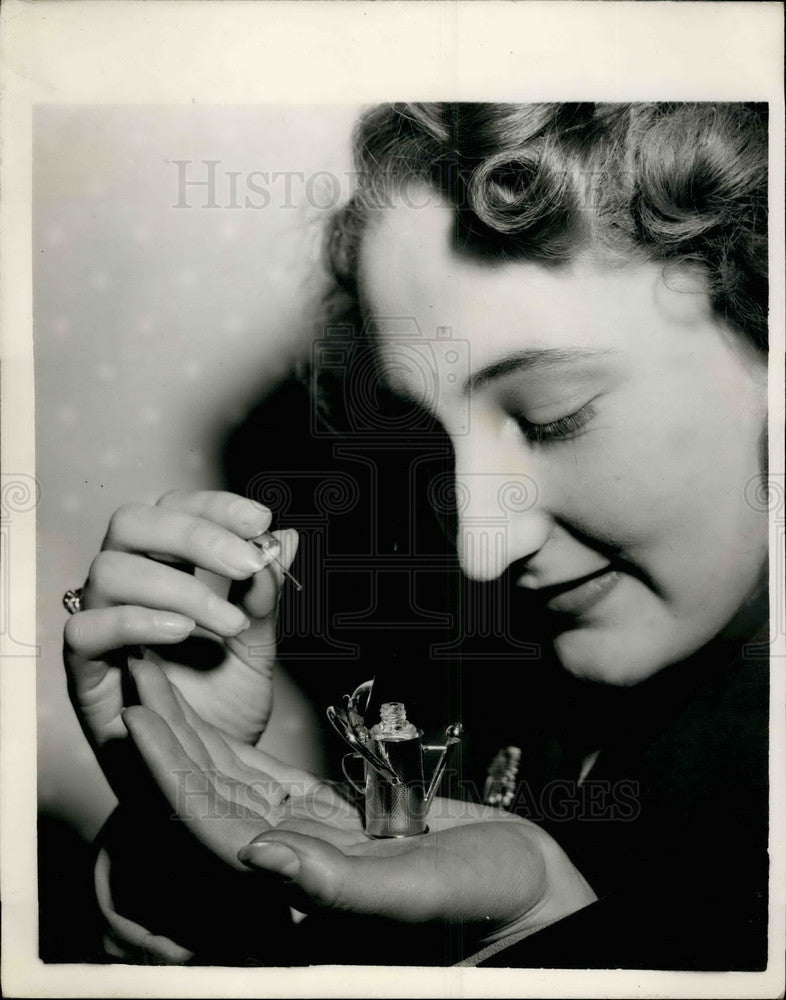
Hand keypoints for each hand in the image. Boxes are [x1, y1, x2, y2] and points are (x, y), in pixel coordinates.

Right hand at [63, 490, 298, 790]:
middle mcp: (129, 589)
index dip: (214, 506)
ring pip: (109, 570)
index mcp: (168, 571)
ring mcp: (102, 626)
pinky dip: (134, 622)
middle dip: (193, 533)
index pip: (175, 510)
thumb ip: (263, 600)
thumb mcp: (255, 652)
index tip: (261, 521)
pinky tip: (181, 633)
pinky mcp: (83, 671)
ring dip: (176, 586)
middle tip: (246, 563)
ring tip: (229, 623)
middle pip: (133, 523)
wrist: (204, 785)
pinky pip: (86, 629)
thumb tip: (285, 540)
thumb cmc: (222, 712)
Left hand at [123, 661, 595, 954]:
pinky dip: (235, 741)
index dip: (169, 772)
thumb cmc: (485, 895)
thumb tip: (258, 857)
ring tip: (161, 677)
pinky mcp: (328, 815)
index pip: (212, 824)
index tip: (136, 718)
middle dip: (165, 736)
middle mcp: (289, 861)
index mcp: (299, 884)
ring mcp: (306, 835)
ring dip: (190, 730)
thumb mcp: (417, 889)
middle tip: (135, 672)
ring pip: (229, 779)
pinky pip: (266, 775)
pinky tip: (215, 711)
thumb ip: (336, 883)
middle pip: (206, 793)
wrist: (523, 885)